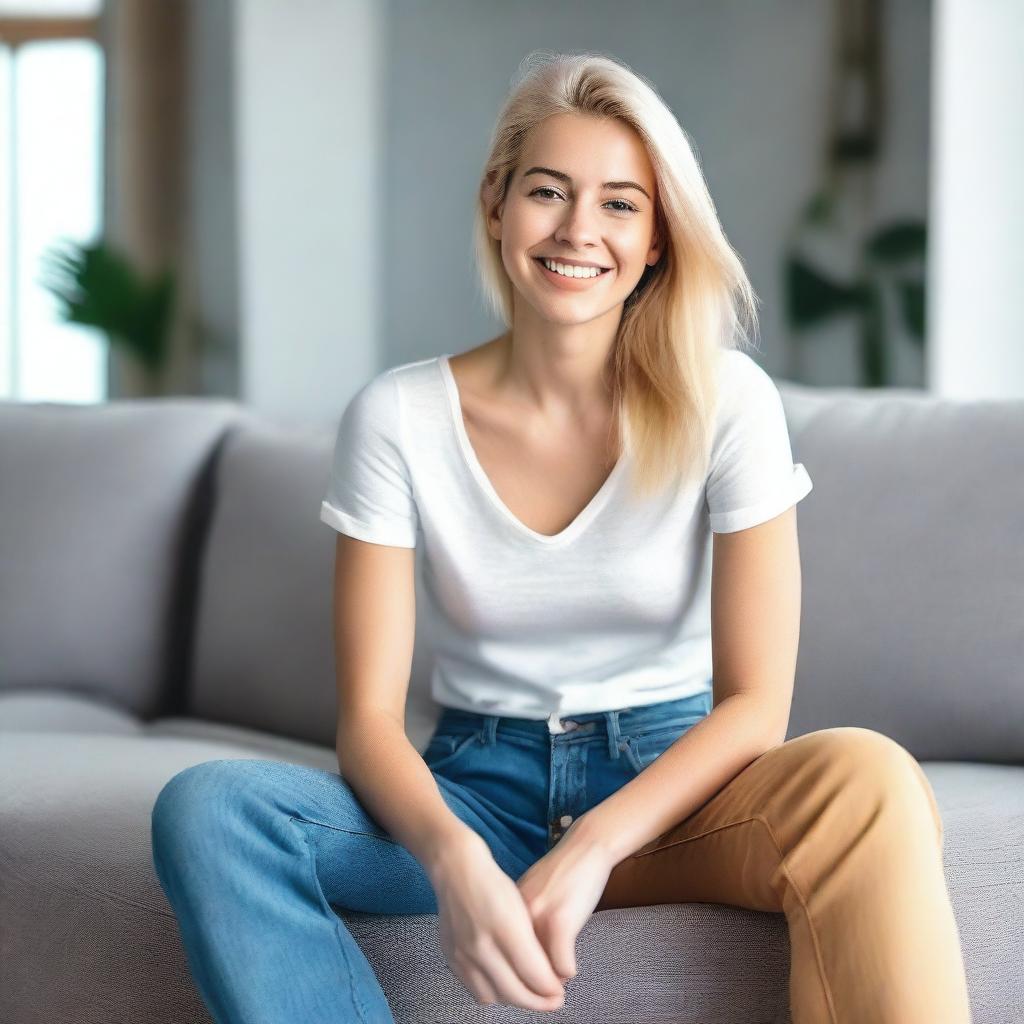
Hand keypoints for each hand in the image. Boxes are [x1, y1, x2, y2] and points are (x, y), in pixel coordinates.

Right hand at [428, 832, 567, 1012]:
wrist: (456, 869)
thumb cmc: (493, 884)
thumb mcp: (522, 907)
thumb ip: (535, 944)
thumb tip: (548, 977)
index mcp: (505, 928)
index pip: (534, 975)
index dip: (550, 990)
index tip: (560, 993)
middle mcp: (481, 946)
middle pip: (514, 992)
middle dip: (537, 1002)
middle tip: (552, 1000)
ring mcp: (463, 954)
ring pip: (494, 997)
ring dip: (514, 999)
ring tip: (528, 991)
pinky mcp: (451, 957)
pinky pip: (474, 989)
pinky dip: (492, 991)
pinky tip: (504, 982)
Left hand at [515, 818, 614, 981]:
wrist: (585, 848)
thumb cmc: (563, 876)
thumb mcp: (532, 901)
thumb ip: (522, 927)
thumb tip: (521, 966)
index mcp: (503, 912)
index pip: (503, 959)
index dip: (518, 974)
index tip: (529, 979)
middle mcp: (512, 917)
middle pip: (518, 970)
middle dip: (535, 985)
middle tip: (551, 987)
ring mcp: (535, 920)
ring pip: (541, 975)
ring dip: (553, 980)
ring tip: (561, 972)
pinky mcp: (559, 923)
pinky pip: (563, 968)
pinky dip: (569, 970)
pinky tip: (572, 964)